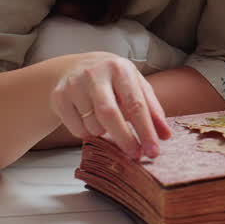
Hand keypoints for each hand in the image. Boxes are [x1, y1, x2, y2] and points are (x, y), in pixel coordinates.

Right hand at [49, 51, 170, 159]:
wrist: (74, 67)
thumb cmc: (112, 80)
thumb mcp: (135, 86)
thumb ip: (152, 109)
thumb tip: (166, 136)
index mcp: (120, 68)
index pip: (135, 104)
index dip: (146, 130)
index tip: (153, 151)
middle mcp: (95, 74)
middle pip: (110, 114)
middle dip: (125, 139)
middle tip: (136, 156)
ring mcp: (74, 84)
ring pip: (93, 125)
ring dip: (104, 133)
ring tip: (107, 123)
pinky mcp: (58, 97)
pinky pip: (77, 129)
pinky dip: (88, 133)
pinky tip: (89, 120)